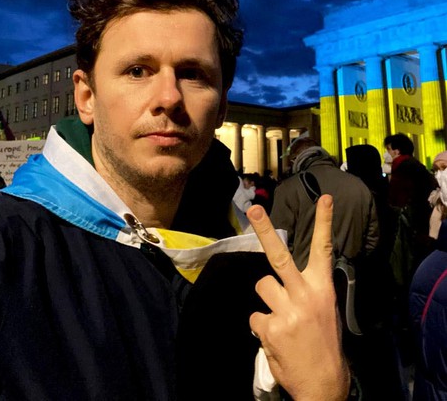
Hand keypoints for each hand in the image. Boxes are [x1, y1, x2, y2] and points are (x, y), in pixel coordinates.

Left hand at [247, 195, 349, 400]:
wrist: (324, 385)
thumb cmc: (324, 343)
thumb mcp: (325, 310)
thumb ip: (307, 289)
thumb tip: (284, 276)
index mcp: (322, 288)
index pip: (323, 249)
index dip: (323, 222)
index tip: (324, 198)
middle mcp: (305, 294)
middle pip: (279, 256)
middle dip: (265, 230)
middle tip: (255, 209)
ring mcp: (287, 310)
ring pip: (262, 284)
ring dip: (268, 300)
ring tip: (282, 318)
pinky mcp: (272, 326)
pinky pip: (255, 315)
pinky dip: (262, 325)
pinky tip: (275, 337)